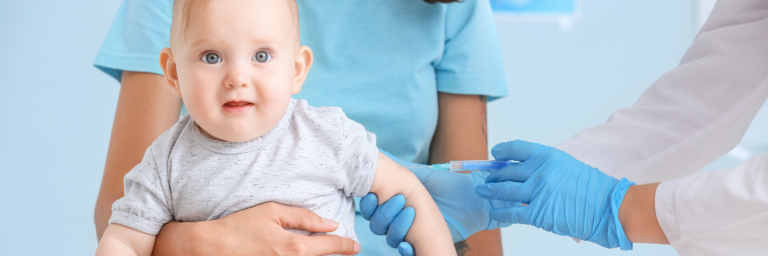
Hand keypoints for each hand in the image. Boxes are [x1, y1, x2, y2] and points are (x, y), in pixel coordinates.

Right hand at [154, 202, 359, 254]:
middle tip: (349, 250)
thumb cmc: (240, 225)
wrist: (210, 247)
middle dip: (336, 255)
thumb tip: (330, 223)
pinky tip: (306, 254)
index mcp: (294, 247)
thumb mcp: (273, 212)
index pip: (330, 247)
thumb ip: (304, 217)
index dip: (346, 246)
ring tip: (325, 252)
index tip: (355, 246)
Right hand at [358, 150, 514, 255]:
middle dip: (385, 214)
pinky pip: (406, 252)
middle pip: (377, 225)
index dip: (370, 205)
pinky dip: (405, 249)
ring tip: (411, 213)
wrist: (471, 199)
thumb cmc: (446, 185)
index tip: (374, 196)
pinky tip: (408, 244)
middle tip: (400, 200)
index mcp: (395, 204)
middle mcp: (398, 221)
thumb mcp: (422, 176)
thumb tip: (378, 155)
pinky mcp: (423, 246)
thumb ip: (399, 167)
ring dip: (396, 228)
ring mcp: (410, 235)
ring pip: (390, 238)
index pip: (371, 210)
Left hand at [475, 140, 633, 249]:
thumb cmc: (591, 188)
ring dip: (490, 191)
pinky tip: (494, 212)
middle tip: (487, 179)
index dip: (501, 150)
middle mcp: (539, 171)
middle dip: (493, 176)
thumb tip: (524, 171)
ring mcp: (537, 192)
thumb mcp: (567, 166)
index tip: (495, 154)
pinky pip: (511, 212)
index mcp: (547, 156)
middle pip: (506, 171)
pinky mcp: (538, 213)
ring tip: (483, 191)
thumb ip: (545, 167)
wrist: (606, 207)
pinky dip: (500, 212)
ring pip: (504, 190)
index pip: (516, 148)